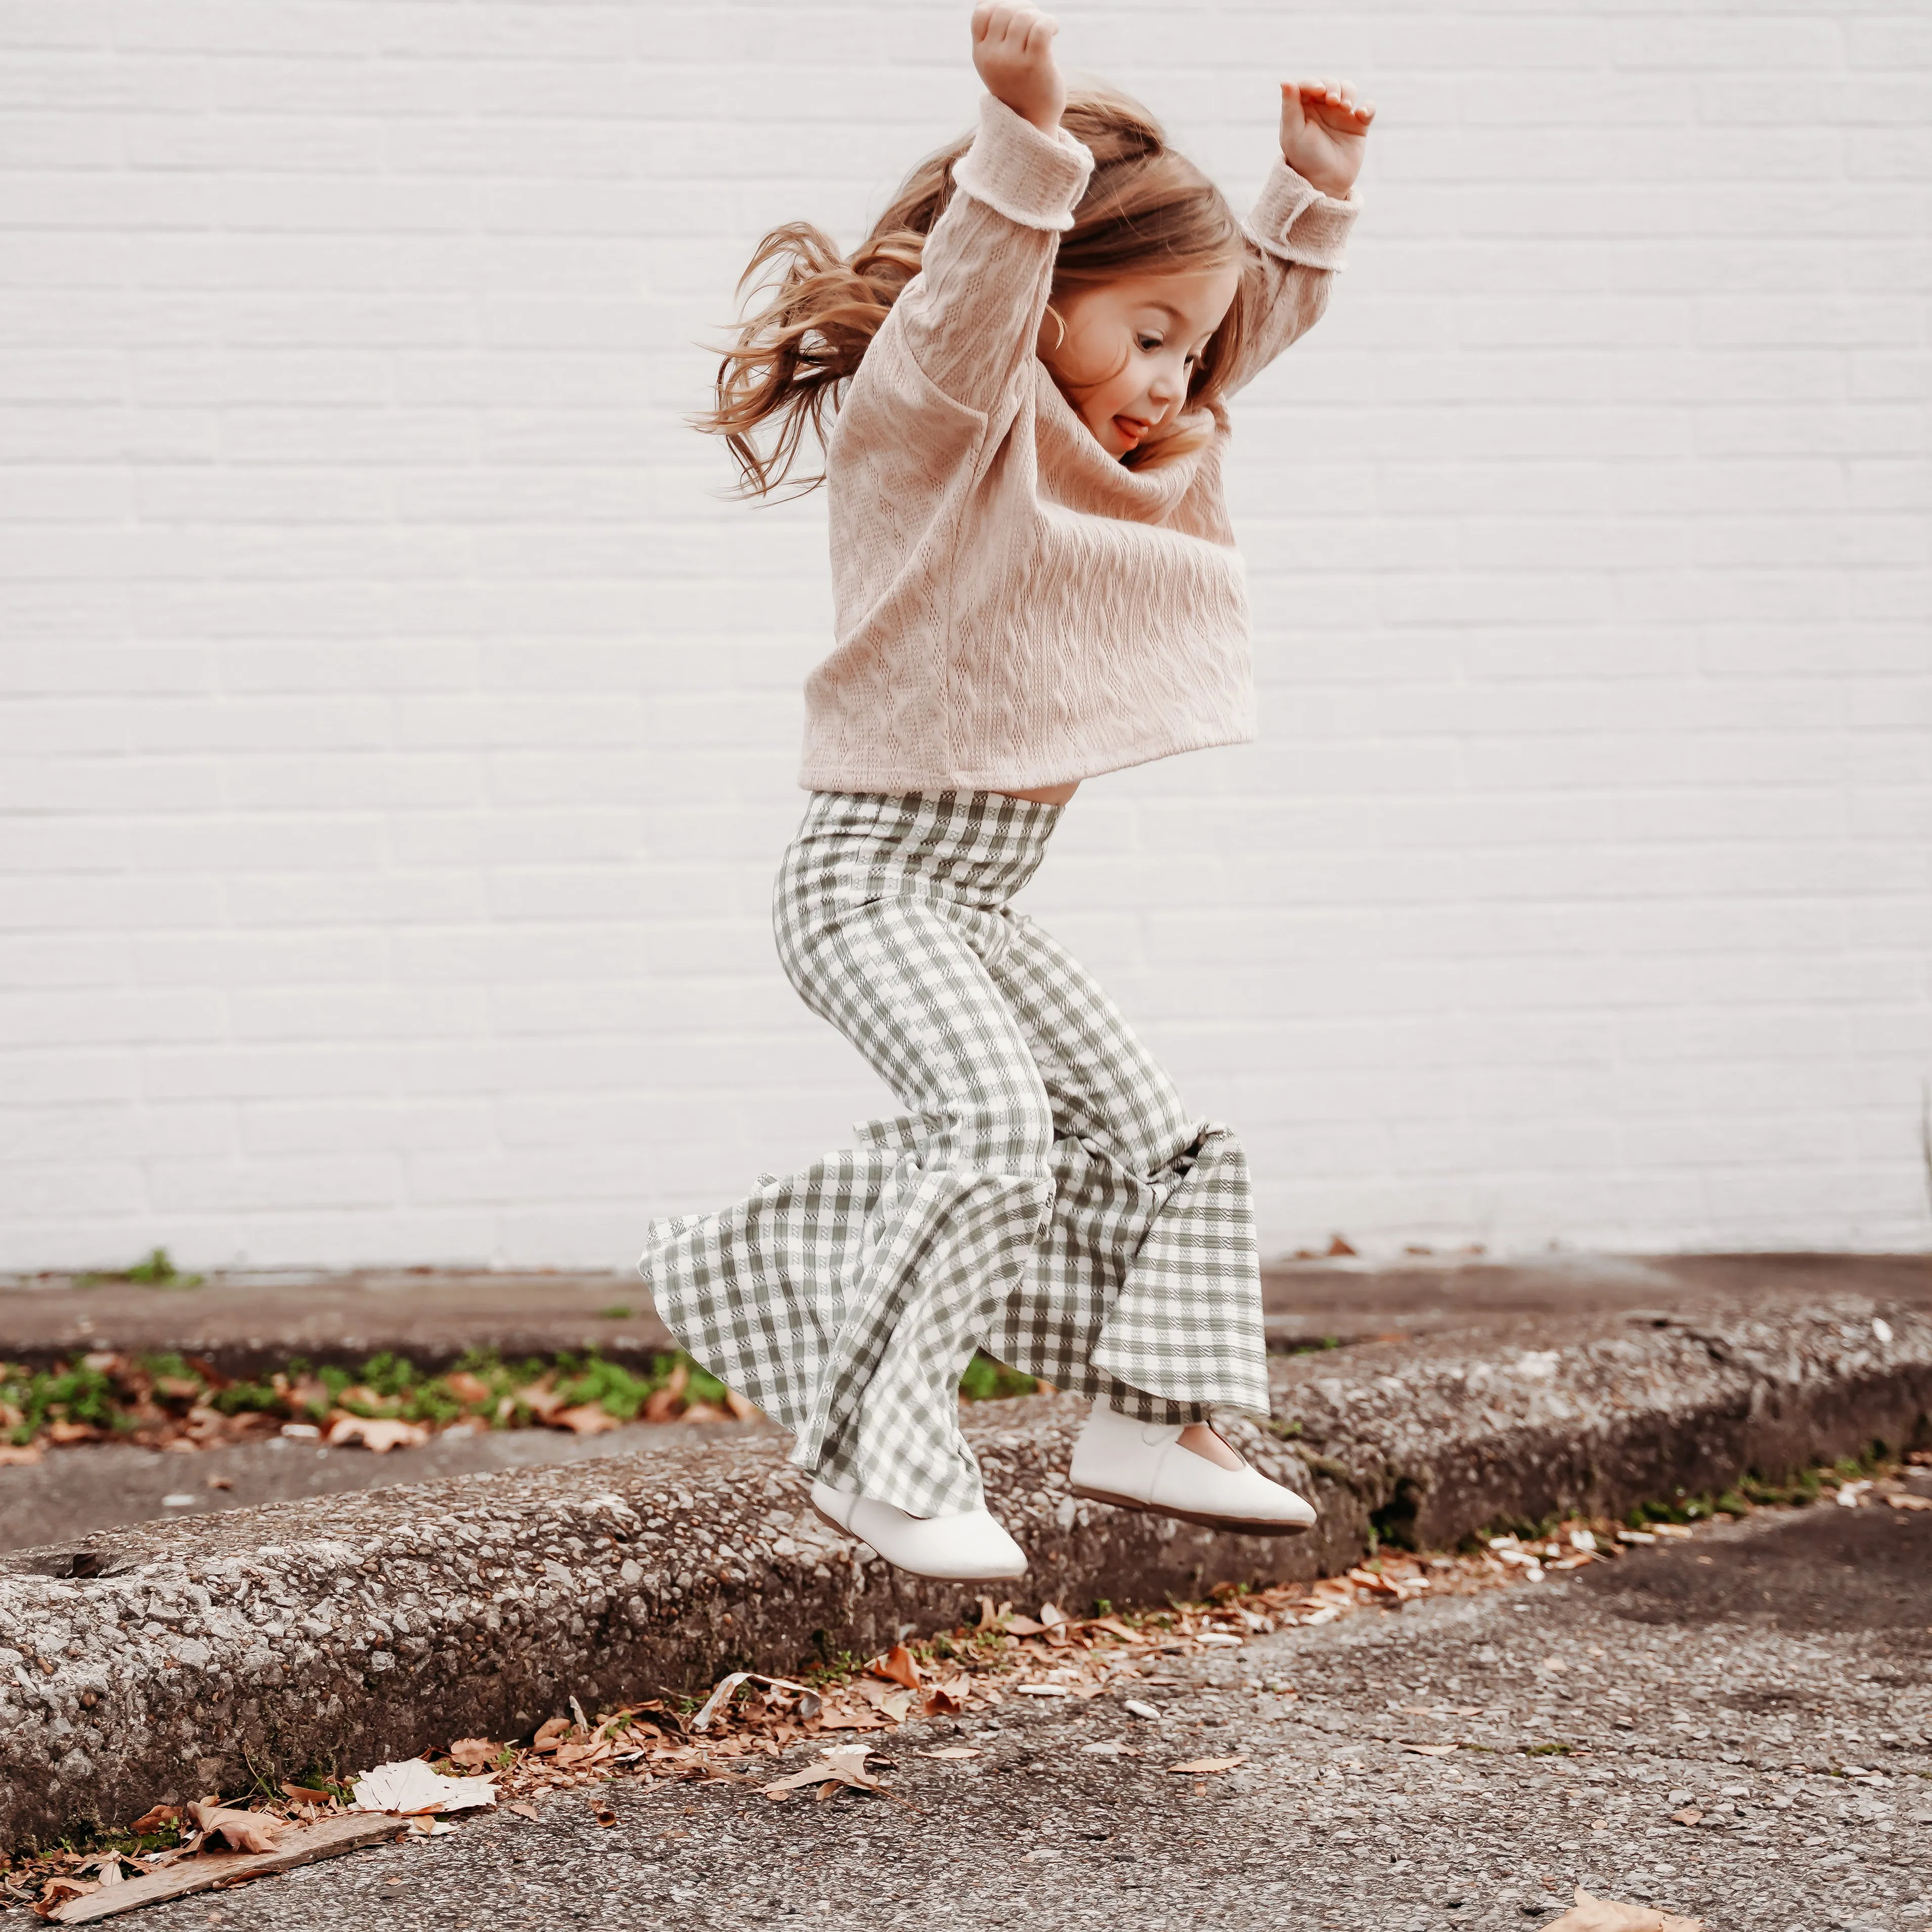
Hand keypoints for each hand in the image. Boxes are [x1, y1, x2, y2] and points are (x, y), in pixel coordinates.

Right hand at [971, 2, 1065, 134]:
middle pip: (1005, 10)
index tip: (1015, 17)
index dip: (1000, 4)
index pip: (982, 12)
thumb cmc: (1018, 86)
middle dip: (1024, 8)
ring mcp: (1012, 61)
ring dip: (1039, 16)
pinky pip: (1041, 27)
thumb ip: (994, 34)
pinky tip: (1054, 30)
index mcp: (981, 53)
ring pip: (1025, 17)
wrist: (1032, 122)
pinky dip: (1050, 22)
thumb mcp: (997, 61)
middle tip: (1036, 21)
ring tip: (1046, 29)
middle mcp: (993, 57)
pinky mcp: (1034, 64)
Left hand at [1279, 77, 1374, 198]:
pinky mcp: (1359, 124)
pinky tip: (1361, 115)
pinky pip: (1368, 107)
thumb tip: (1286, 81)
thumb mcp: (1293, 134)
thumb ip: (1289, 107)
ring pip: (1349, 89)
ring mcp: (1342, 114)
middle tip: (1333, 102)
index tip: (1319, 92)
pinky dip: (1368, 107)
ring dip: (1349, 92)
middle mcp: (1323, 107)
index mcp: (1304, 107)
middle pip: (1330, 82)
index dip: (1314, 82)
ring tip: (1346, 108)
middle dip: (1333, 86)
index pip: (1308, 84)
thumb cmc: (1304, 159)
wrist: (1325, 182)